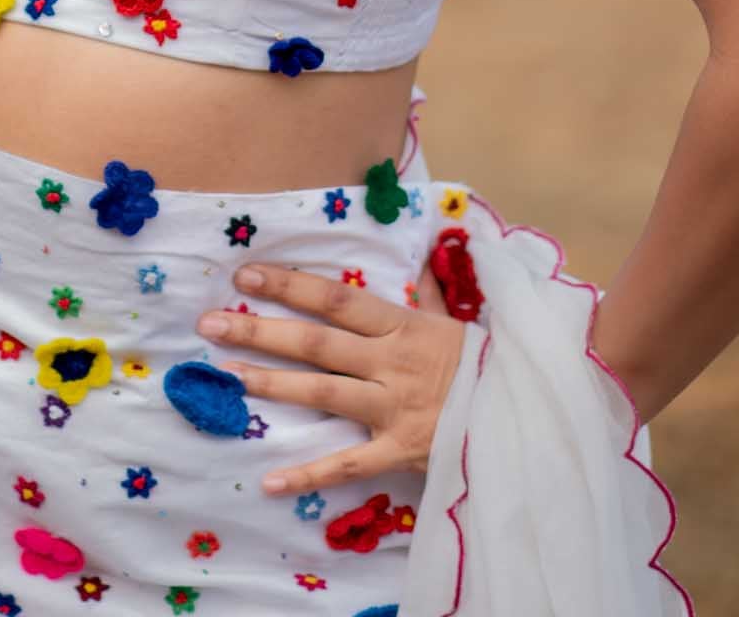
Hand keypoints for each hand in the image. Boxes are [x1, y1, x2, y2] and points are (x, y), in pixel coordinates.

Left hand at [194, 252, 465, 495]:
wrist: (527, 414)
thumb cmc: (486, 363)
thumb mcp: (453, 319)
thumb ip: (424, 293)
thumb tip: (413, 259)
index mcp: (401, 325)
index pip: (335, 298)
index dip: (290, 285)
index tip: (247, 275)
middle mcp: (390, 362)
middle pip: (316, 342)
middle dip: (261, 331)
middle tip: (211, 324)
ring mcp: (393, 407)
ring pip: (323, 393)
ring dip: (273, 385)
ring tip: (227, 378)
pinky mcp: (399, 451)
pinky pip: (349, 465)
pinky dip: (309, 473)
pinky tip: (270, 478)